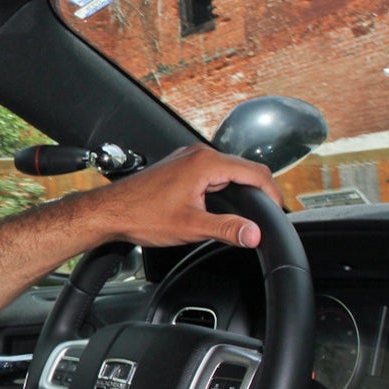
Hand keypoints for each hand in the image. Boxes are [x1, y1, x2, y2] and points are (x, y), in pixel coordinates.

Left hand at [99, 144, 281, 248]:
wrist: (109, 212)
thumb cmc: (140, 215)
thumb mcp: (191, 226)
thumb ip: (227, 229)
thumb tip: (255, 234)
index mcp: (205, 162)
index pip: (256, 172)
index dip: (273, 193)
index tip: (280, 211)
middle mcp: (198, 154)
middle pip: (244, 169)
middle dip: (259, 192)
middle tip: (267, 216)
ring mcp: (187, 159)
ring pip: (228, 172)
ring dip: (240, 191)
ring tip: (248, 214)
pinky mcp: (180, 167)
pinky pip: (212, 174)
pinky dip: (223, 188)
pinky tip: (221, 206)